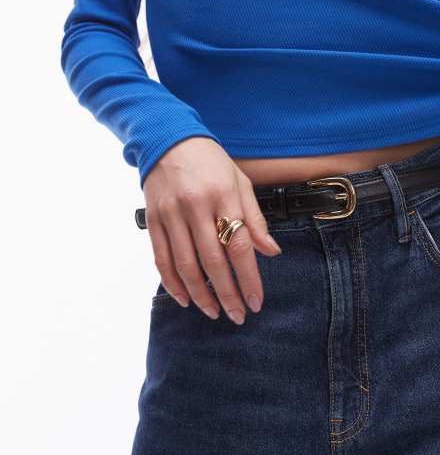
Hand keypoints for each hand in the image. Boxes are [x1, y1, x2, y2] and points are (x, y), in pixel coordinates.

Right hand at [143, 136, 281, 323]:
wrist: (168, 138)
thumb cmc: (211, 163)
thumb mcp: (240, 183)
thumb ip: (255, 219)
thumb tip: (272, 251)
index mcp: (223, 196)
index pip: (239, 246)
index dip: (249, 279)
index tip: (256, 302)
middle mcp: (195, 206)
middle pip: (213, 262)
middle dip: (227, 294)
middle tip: (237, 316)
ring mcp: (170, 214)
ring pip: (185, 265)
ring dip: (201, 295)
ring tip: (214, 312)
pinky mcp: (153, 220)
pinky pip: (161, 259)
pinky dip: (172, 283)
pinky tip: (185, 299)